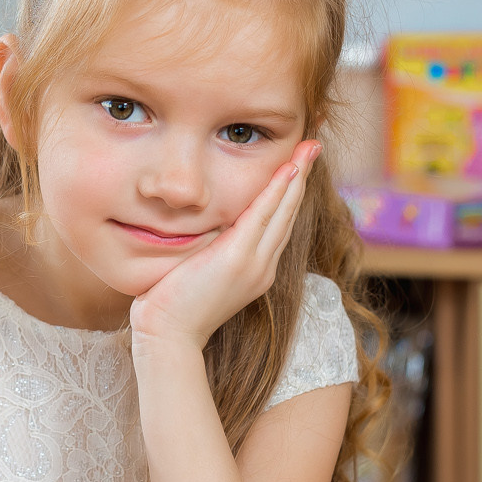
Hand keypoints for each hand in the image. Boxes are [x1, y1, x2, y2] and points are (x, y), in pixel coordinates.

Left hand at [129, 139, 320, 354]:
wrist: (167, 335)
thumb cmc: (172, 306)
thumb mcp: (197, 271)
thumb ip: (208, 248)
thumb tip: (201, 225)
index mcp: (254, 270)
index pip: (277, 224)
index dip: (289, 194)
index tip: (296, 166)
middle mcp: (262, 267)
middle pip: (288, 214)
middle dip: (301, 177)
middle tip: (313, 146)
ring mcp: (254, 264)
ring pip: (282, 211)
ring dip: (296, 176)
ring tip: (310, 148)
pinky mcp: (238, 258)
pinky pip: (263, 216)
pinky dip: (278, 191)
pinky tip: (289, 169)